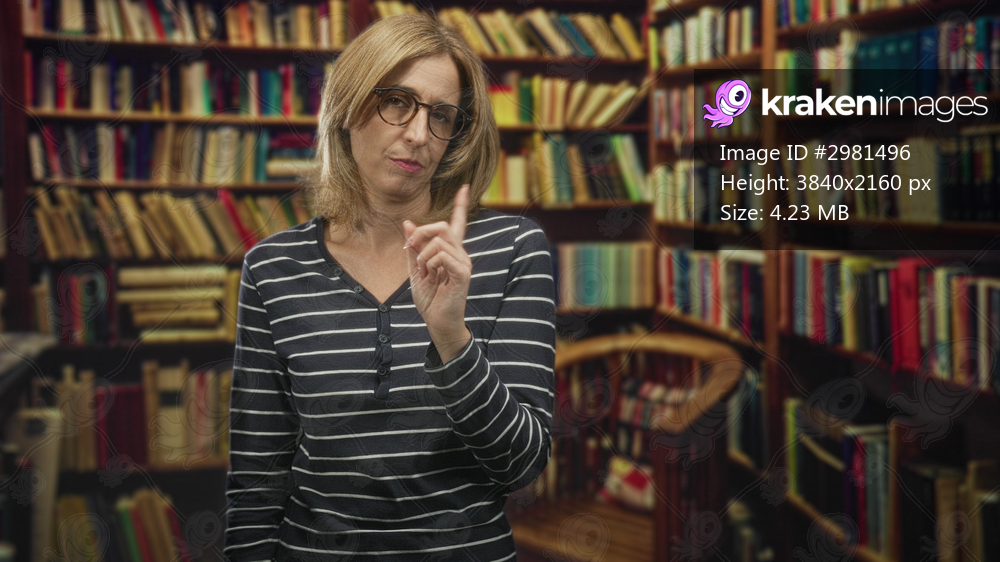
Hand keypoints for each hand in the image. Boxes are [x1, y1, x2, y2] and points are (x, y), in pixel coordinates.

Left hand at [403, 185, 471, 362]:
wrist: (437, 321)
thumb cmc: (429, 298)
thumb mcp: (415, 269)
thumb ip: (413, 247)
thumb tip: (407, 222)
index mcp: (451, 251)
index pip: (458, 223)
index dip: (461, 205)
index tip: (465, 187)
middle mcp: (460, 254)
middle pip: (443, 226)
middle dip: (422, 232)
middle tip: (410, 246)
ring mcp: (463, 263)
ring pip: (439, 240)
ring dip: (422, 253)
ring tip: (422, 269)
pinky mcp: (462, 273)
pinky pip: (442, 255)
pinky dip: (429, 261)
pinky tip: (429, 273)